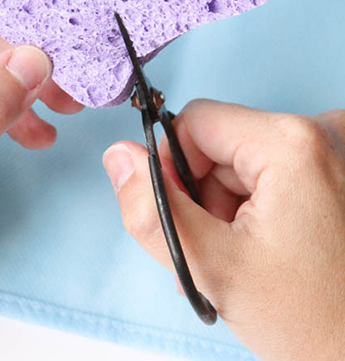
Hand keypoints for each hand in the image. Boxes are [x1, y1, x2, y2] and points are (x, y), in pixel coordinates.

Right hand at [103, 99, 344, 360]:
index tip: (188, 221)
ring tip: (241, 260)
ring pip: (244, 164)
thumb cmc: (312, 320)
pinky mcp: (342, 174)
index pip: (194, 121)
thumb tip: (119, 156)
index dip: (172, 169)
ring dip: (227, 209)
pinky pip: (274, 175)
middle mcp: (325, 132)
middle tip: (217, 253)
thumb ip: (152, 208)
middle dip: (203, 198)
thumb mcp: (210, 265)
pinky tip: (264, 252)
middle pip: (220, 146)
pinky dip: (257, 210)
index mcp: (292, 142)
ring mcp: (339, 154)